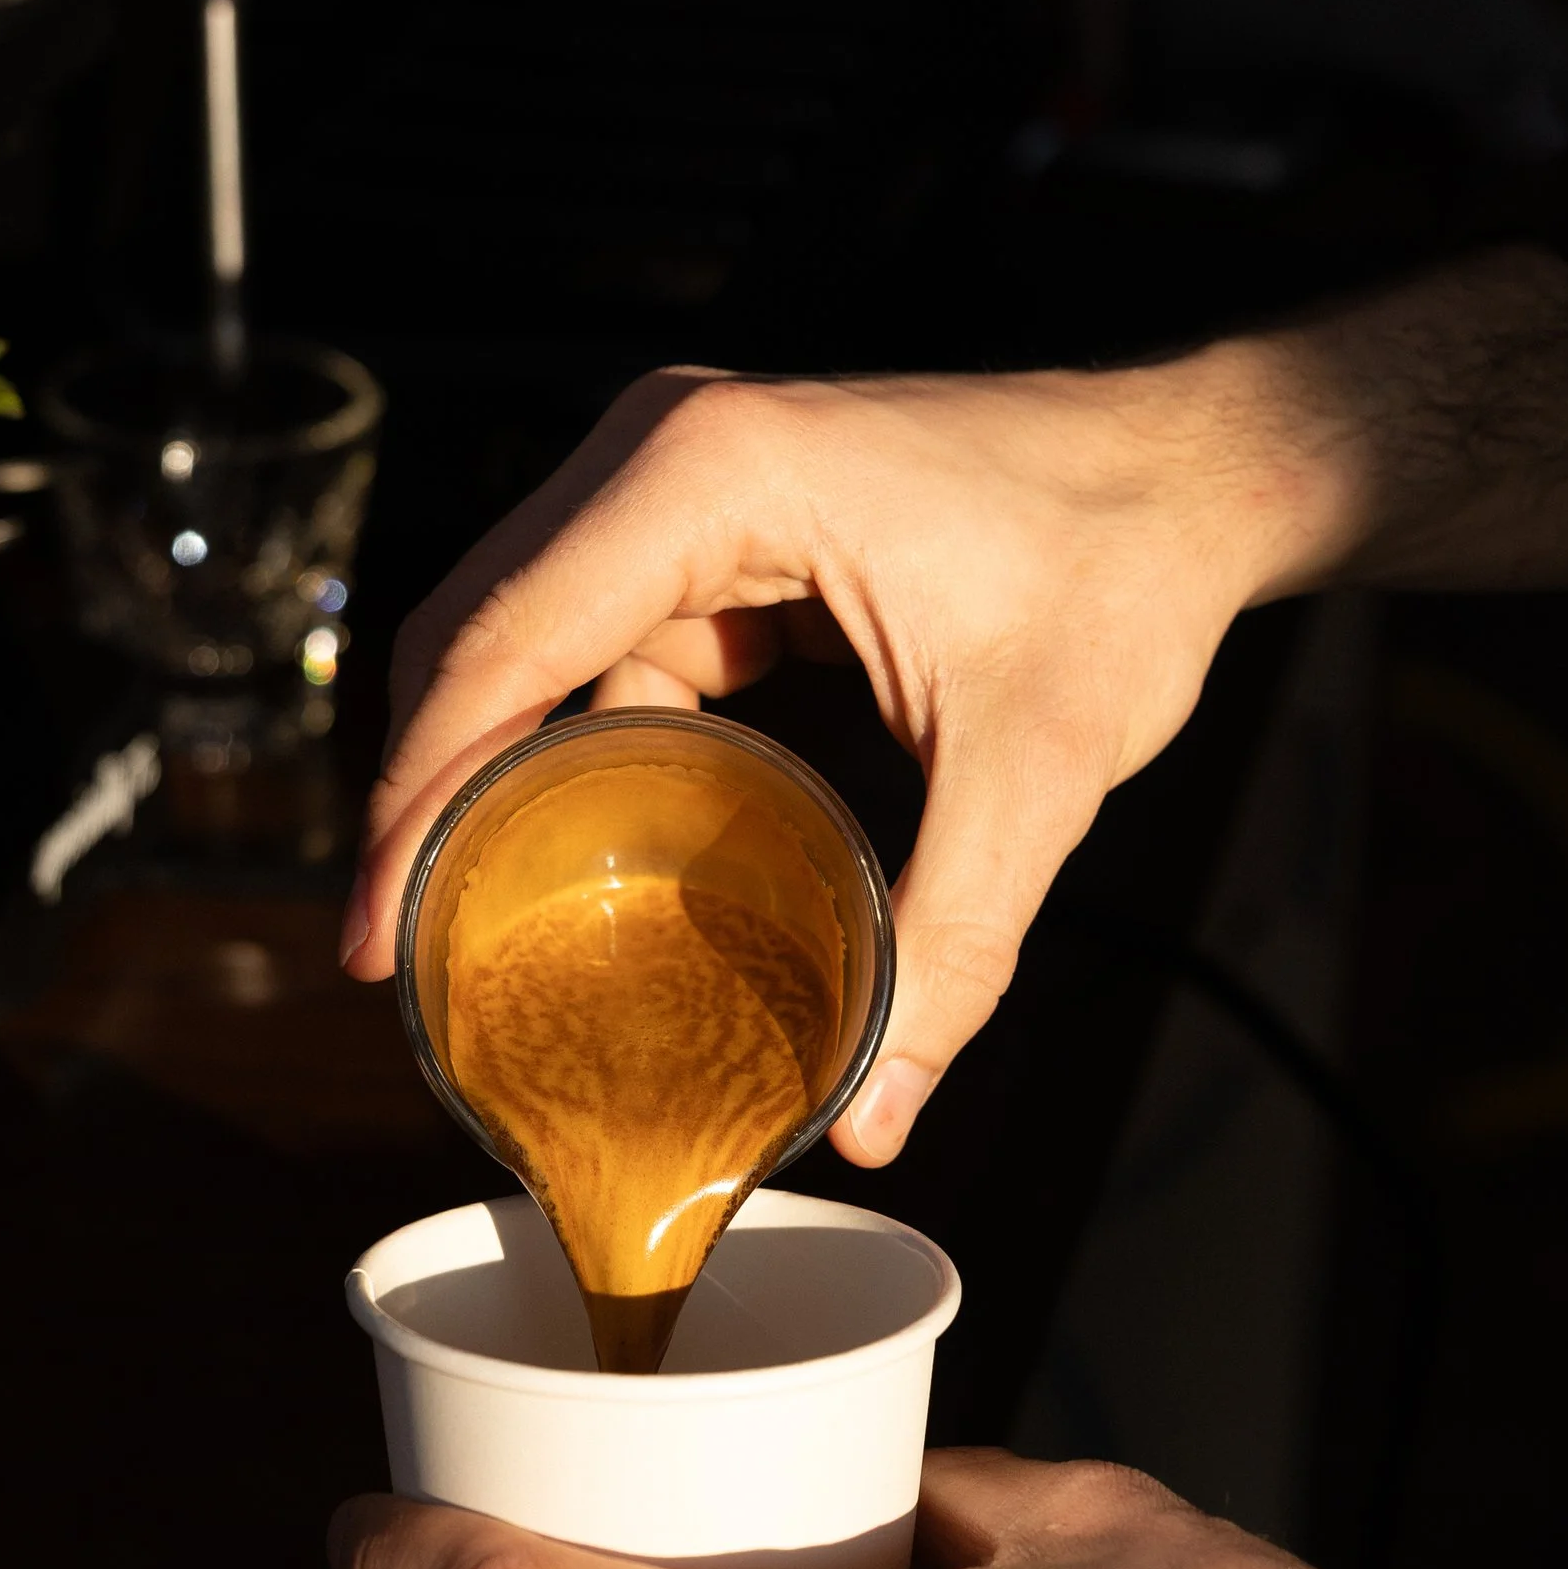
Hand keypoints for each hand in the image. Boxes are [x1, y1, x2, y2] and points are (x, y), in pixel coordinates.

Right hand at [338, 259, 1567, 1163]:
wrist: (1193, 471)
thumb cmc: (1119, 564)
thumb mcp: (1034, 769)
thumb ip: (952, 945)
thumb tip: (878, 1114)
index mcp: (705, 475)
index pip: (498, 647)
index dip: (414, 802)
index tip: (373, 938)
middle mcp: (662, 454)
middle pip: (475, 638)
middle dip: (427, 803)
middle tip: (398, 965)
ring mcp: (681, 485)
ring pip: (529, 645)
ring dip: (499, 780)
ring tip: (473, 934)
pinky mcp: (716, 530)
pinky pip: (603, 646)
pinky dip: (580, 750)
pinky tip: (582, 861)